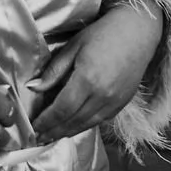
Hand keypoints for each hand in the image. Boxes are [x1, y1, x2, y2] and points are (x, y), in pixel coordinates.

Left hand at [28, 5, 161, 143]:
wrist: (138, 32)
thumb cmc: (103, 34)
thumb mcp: (73, 46)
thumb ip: (54, 70)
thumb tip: (34, 87)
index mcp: (87, 80)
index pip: (61, 109)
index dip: (46, 121)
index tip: (32, 128)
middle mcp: (102, 96)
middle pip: (72, 121)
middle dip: (53, 132)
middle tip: (37, 139)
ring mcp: (114, 102)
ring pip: (86, 125)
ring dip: (66, 133)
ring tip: (51, 137)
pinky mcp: (122, 104)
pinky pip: (99, 121)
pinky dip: (83, 127)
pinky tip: (72, 128)